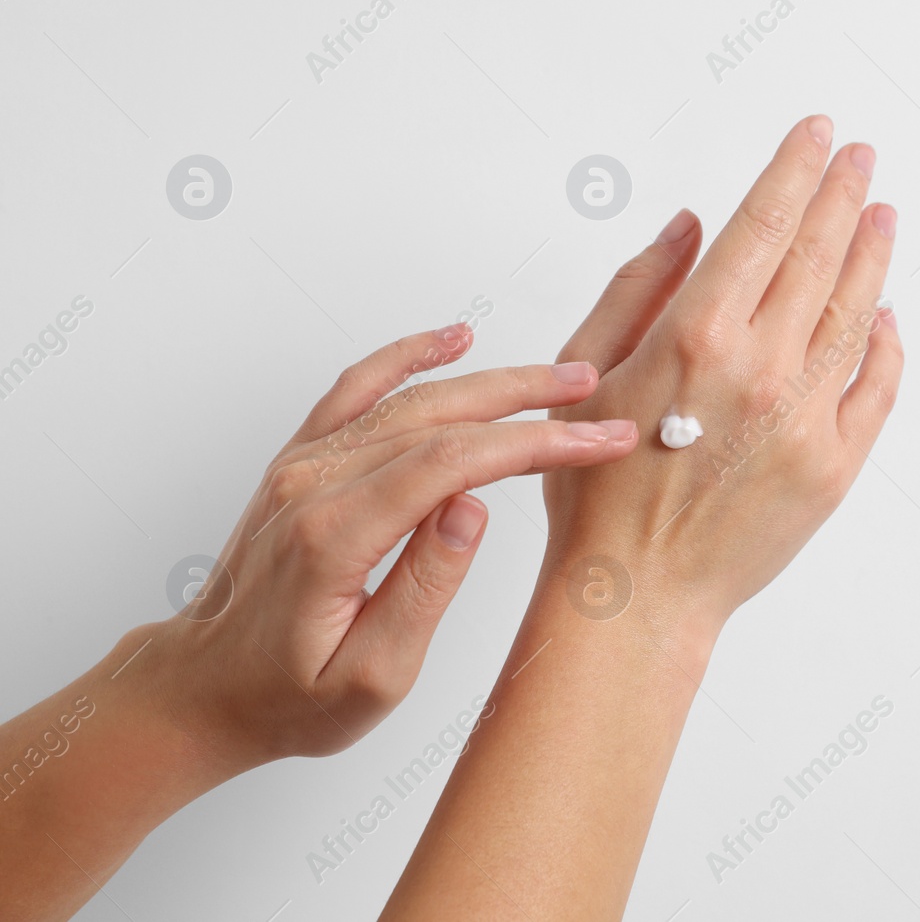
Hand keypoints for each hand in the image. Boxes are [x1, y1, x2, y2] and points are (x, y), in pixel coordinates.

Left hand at [129, 325, 638, 771]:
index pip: (455, 463)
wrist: (204, 689)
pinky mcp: (300, 463)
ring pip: (408, 398)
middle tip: (595, 394)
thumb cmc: (287, 697)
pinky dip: (407, 356)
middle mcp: (313, 484)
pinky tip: (452, 340)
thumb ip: (425, 587)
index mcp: (335, 535)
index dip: (534, 445)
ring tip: (557, 374)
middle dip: (528, 401)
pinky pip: (357, 391)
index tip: (596, 442)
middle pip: (439, 416)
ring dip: (489, 380)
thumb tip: (474, 507)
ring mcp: (302, 466)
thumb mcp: (371, 675)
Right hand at [544, 115, 902, 632]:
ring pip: (855, 312)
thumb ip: (640, 287)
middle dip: (843, 193)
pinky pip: (876, 387)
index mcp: (696, 334)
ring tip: (882, 212)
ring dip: (872, 253)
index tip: (817, 133)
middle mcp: (760, 368)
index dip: (795, 169)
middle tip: (861, 155)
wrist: (635, 592)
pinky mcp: (834, 466)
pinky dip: (887, 343)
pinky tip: (887, 312)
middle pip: (819, 255)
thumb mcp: (588, 370)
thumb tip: (692, 225)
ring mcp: (806, 418)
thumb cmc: (595, 490)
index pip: (764, 223)